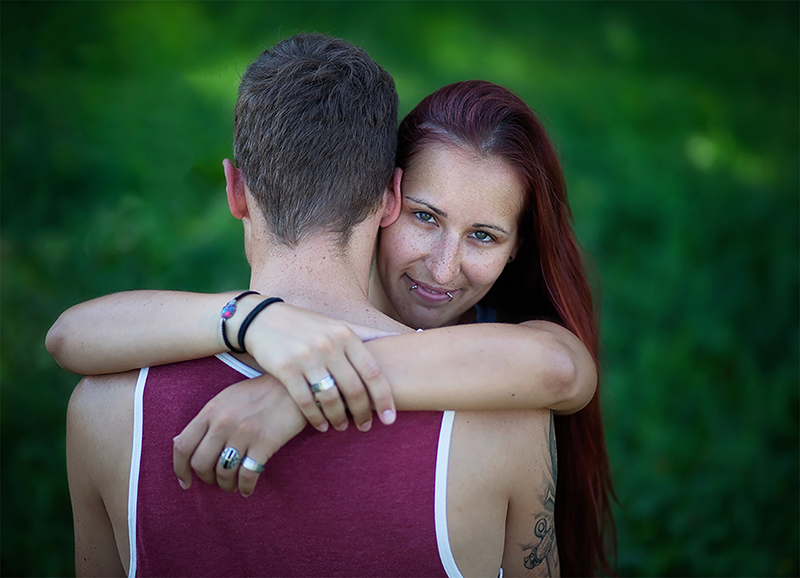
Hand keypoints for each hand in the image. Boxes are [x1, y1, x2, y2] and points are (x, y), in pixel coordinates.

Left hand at [173, 374, 305, 496]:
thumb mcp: (227, 398)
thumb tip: (180, 442)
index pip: (183, 446)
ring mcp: (243, 433)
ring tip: (232, 484)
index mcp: (211, 410)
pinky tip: (247, 489)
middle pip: (201, 464)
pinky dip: (244, 487)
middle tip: (215, 480)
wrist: (294, 387)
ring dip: (226, 484)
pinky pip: (247, 475)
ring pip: (223, 473)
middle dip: (206, 479)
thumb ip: (206, 419)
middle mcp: (223, 423)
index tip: (185, 482)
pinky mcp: (264, 443)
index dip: (180, 469)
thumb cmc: (259, 393)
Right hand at [241, 302, 396, 431]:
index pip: (372, 371)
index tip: (390, 418)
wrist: (262, 319)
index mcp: (345, 334)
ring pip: (330, 398)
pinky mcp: (285, 368)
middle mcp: (329, 344)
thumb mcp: (337, 325)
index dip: (384, 397)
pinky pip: (305, 401)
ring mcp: (306, 357)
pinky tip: (321, 425)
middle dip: (362, 413)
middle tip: (366, 427)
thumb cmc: (306, 326)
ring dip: (339, 418)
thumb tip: (404, 338)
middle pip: (354, 389)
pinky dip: (316, 418)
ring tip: (342, 426)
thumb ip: (366, 336)